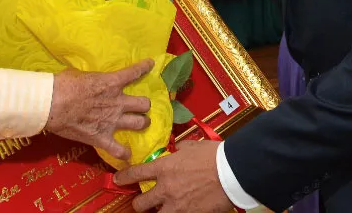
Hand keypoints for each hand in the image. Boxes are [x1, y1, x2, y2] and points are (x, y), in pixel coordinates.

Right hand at [45, 59, 153, 160]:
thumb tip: (88, 80)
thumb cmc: (62, 84)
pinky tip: (126, 153)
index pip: (134, 72)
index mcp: (111, 83)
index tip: (150, 65)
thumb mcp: (79, 74)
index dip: (144, 67)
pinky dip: (123, 153)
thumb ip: (91, 79)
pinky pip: (119, 150)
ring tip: (140, 123)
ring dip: (141, 123)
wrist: (51, 103)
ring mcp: (112, 121)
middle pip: (144, 104)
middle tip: (139, 106)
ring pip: (140, 123)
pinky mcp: (102, 138)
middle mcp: (117, 102)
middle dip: (144, 105)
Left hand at [114, 140, 233, 212]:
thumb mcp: (193, 146)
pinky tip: (182, 210)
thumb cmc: (214, 156)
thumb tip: (178, 149)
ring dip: (158, 212)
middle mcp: (166, 189)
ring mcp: (177, 205)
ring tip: (163, 209)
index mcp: (165, 168)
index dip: (124, 177)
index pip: (136, 173)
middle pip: (141, 203)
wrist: (233, 172)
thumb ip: (181, 149)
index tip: (118, 179)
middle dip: (139, 203)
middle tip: (143, 201)